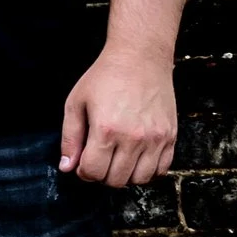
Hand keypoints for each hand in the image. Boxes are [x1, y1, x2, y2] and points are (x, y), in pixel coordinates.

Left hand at [59, 42, 176, 189]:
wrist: (140, 56)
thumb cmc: (105, 77)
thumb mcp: (76, 102)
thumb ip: (70, 138)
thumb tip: (67, 167)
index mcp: (106, 129)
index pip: (93, 172)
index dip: (83, 171)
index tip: (84, 161)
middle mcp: (133, 137)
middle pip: (115, 180)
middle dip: (102, 174)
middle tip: (100, 158)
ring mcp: (155, 138)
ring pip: (140, 179)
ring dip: (125, 175)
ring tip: (118, 158)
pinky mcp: (170, 136)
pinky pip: (161, 169)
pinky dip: (147, 170)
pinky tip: (137, 157)